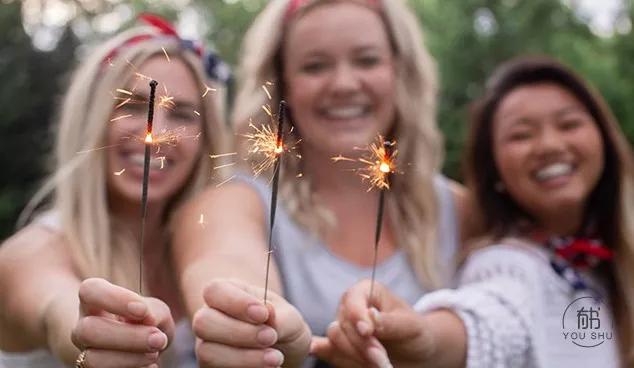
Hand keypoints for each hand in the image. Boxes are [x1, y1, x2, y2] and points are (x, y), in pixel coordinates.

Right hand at [71, 278, 173, 367]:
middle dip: (128, 337)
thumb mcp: (154, 309)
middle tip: (157, 339)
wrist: (140, 346)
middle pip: (88, 330)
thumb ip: (153, 311)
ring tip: (154, 353)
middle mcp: (82, 327)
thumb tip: (149, 319)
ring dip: (129, 359)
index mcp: (93, 301)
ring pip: (92, 360)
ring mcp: (84, 352)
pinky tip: (150, 366)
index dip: (115, 299)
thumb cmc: (145, 320)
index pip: (90, 290)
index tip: (142, 310)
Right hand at [193, 278, 310, 367]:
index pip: (214, 291)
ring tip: (275, 358)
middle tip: (270, 337)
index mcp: (226, 293)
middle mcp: (209, 318)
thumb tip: (268, 312)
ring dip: (243, 357)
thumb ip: (280, 316)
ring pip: (206, 352)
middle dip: (239, 332)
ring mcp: (207, 345)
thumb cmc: (283, 325)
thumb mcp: (289, 317)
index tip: (263, 314)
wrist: (285, 352)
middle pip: (203, 322)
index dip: (236, 302)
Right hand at [312, 279, 433, 367]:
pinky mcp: (340, 347)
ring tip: (376, 364)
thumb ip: (389, 322)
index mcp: (366, 291)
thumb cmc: (415, 332)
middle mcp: (350, 306)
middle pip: (342, 324)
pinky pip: (327, 349)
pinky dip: (322, 350)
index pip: (352, 300)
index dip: (357, 316)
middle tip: (380, 358)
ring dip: (354, 354)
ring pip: (335, 340)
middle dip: (361, 344)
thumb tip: (370, 317)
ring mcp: (343, 327)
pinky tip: (314, 350)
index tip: (369, 332)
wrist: (415, 353)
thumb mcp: (410, 326)